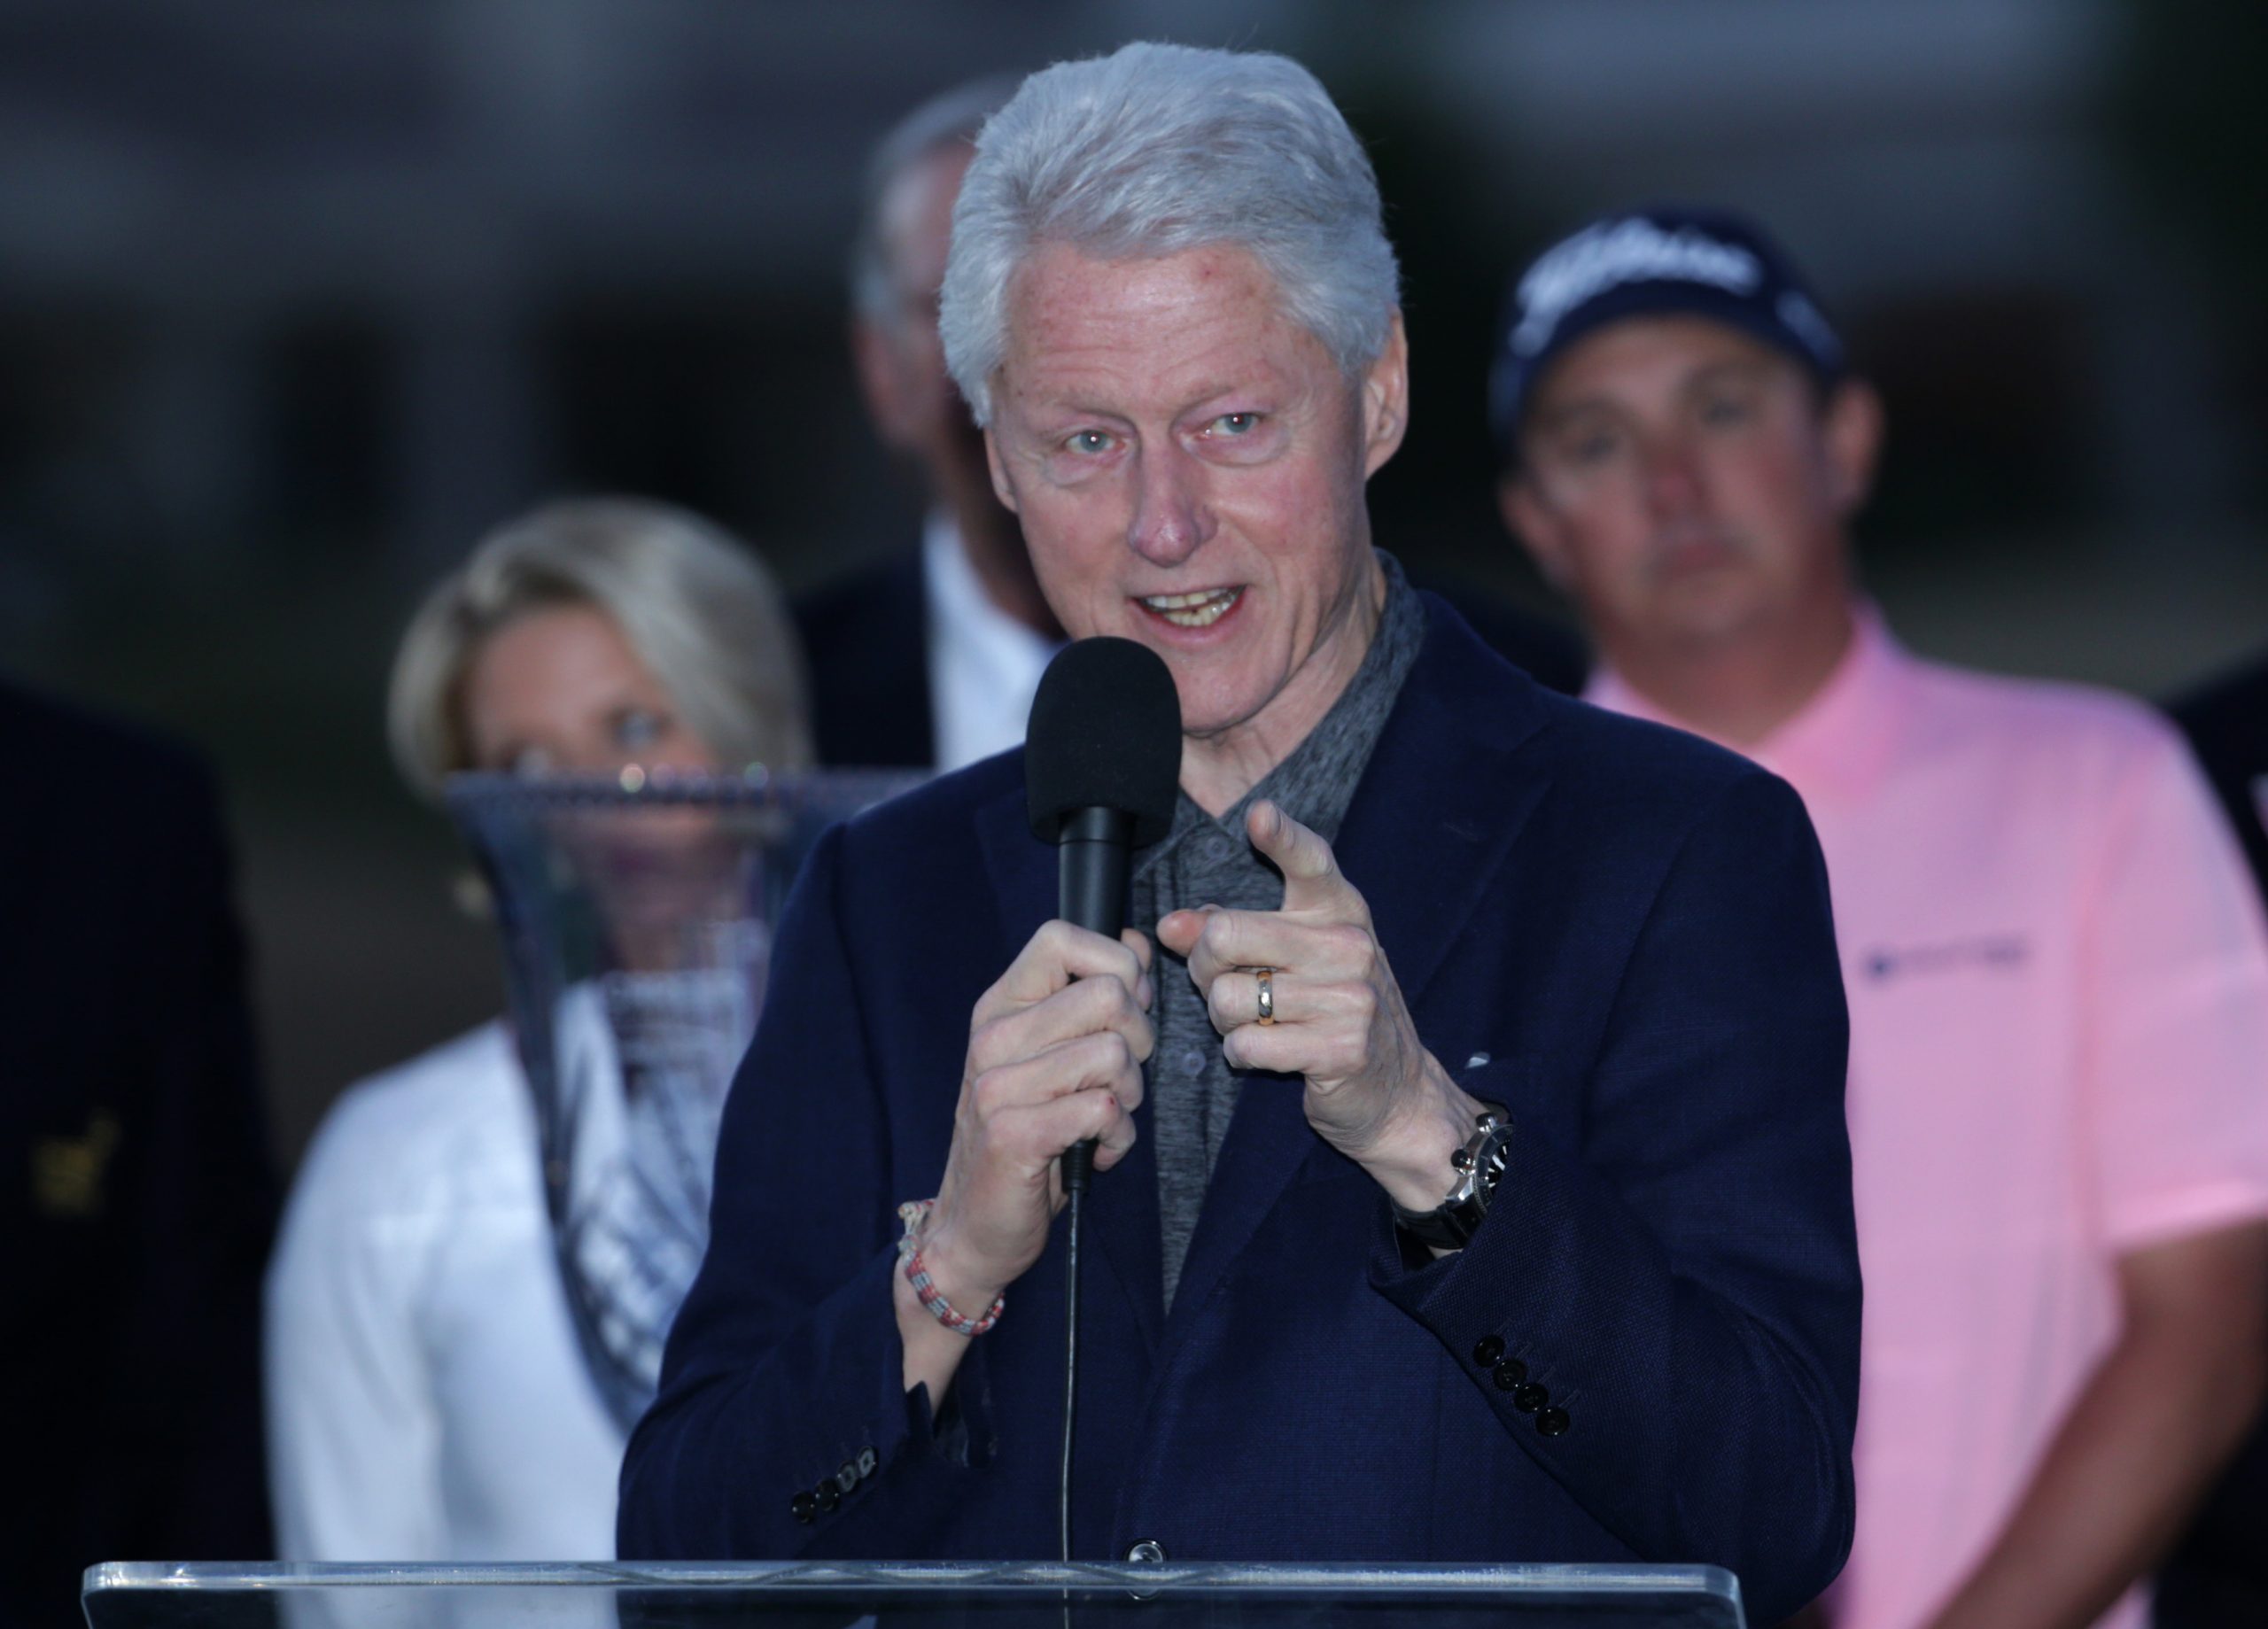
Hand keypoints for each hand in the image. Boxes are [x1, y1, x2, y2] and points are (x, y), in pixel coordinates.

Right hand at [919, 922, 1153, 1312]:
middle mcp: (992, 1037)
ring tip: (1099, 1119)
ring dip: (1129, 1096)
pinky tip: (1091, 1151)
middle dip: (1139, 1039)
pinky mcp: (1014, 1135)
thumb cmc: (1026, 1134)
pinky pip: (1104, 1108)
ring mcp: (997, 1085)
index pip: (1062, 936)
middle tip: (1116, 1079)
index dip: (1114, 965)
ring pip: (1115, 1054)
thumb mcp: (1054, 1053)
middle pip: (1109, 994)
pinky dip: (1117, 1136)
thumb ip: (1091, 997)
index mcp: (1000, 1006)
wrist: (975, 1227)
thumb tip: (1138, 943)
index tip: (1121, 1011)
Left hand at [1156, 801, 1477, 1206]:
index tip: (1258, 815)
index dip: (1281, 837)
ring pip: (1227, 999)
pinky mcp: (1342, 1049)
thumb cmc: (1329, 1010)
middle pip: (1224, 937)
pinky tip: (1269, 1053)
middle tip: (1227, 985)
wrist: (1395, 1090)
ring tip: (1258, 1024)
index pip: (1309, 861)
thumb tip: (1169, 925)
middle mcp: (1348, 945)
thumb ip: (1229, 931)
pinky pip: (1246, 1044)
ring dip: (1224, 1021)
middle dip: (1204, 969)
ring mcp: (1351, 997)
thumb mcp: (1290, 958)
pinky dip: (1242, 1053)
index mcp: (1338, 910)